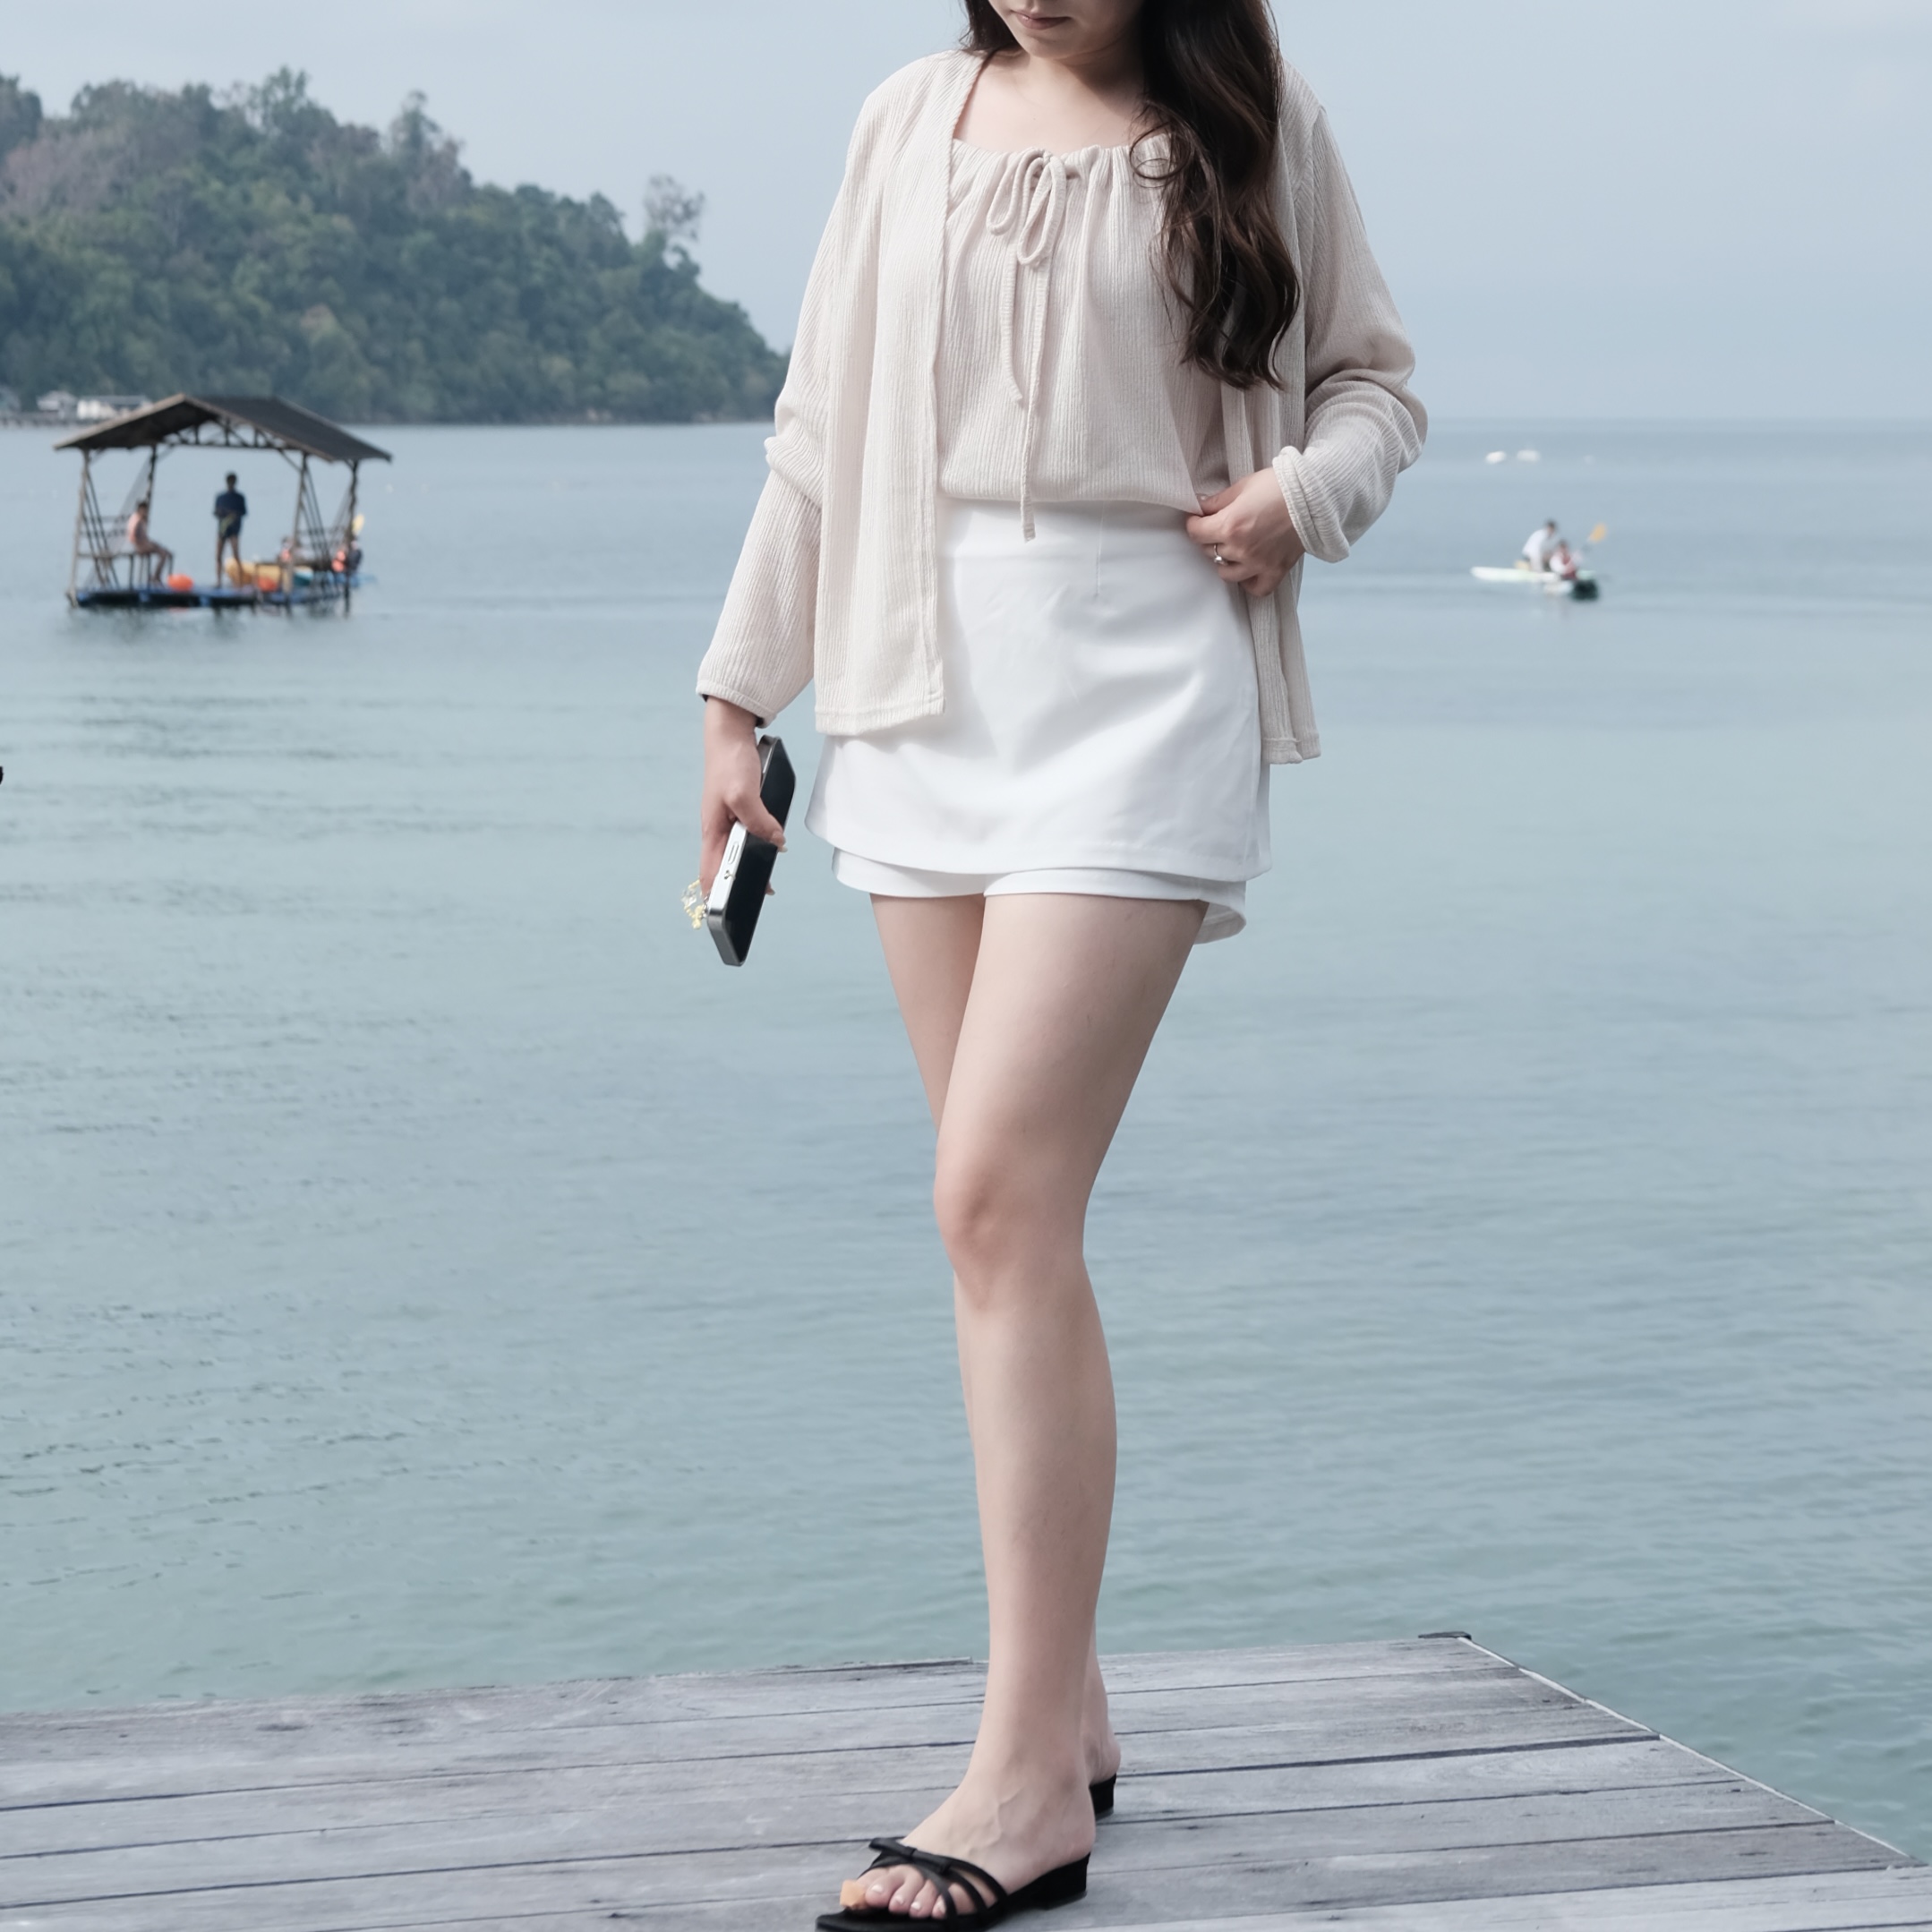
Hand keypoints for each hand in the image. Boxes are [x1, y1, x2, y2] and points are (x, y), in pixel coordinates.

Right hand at [699, 698, 785, 893]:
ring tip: (766, 883)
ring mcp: (727, 820)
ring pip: (736, 851)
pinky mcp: (738, 810)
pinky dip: (757, 846)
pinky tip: (771, 849)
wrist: (730, 733)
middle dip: (736, 886)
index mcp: (712, 831)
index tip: (723, 917)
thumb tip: (774, 844)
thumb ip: (757, 820)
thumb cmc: (730, 761)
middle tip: (758, 898)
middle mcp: (717, 829)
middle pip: (724, 867)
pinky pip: (747, 835)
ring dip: (749, 866)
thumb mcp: (743, 792)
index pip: (710, 873)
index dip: (715, 896)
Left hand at [1186, 468, 1305, 598]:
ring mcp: (1257, 564)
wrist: (1314, 496)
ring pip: (1226, 572)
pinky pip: (1255, 589)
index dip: (1194, 524)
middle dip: (1210, 538)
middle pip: (1208, 551)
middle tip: (1219, 528)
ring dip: (1224, 560)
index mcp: (1230, 525)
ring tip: (1233, 548)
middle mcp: (1240, 549)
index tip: (1198, 519)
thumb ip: (1218, 501)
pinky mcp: (1274, 572)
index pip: (1195, 533)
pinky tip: (1247, 571)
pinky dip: (1248, 582)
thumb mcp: (1243, 485)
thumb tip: (1200, 506)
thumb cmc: (1279, 486)